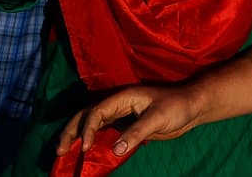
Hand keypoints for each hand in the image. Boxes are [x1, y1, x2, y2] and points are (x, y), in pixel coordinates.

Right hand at [57, 84, 202, 159]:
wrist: (191, 107)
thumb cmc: (177, 106)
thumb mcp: (157, 119)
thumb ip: (136, 133)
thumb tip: (115, 151)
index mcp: (123, 97)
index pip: (97, 111)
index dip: (88, 128)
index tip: (84, 147)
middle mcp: (118, 105)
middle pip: (87, 115)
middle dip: (71, 130)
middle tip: (60, 150)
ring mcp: (121, 115)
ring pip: (92, 124)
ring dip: (77, 136)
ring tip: (64, 153)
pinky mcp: (126, 126)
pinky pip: (104, 133)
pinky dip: (92, 142)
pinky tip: (86, 155)